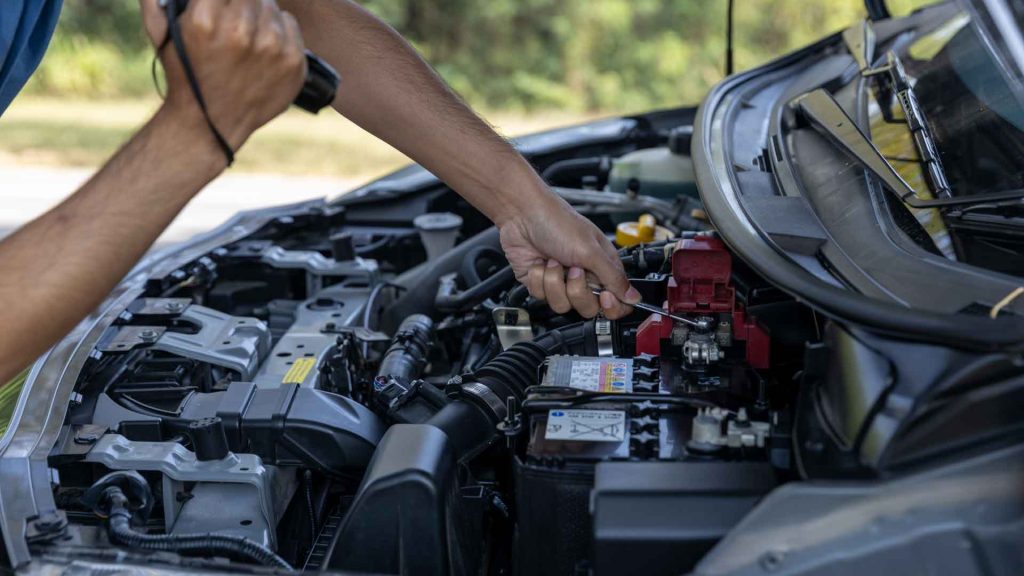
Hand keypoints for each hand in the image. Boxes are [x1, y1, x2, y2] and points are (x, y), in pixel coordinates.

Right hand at [140, 0, 306, 153]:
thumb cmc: (185, 74)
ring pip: (271, 6)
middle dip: (241, 3)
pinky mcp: (292, 61)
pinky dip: (279, 29)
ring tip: (248, 34)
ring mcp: (271, 48)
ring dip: (260, 14)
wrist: (211, 123)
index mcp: (206, 20)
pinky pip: (290, 23)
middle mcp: (240, 32)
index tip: (221, 5)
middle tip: (235, 18)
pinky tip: (265, 45)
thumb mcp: (160, 34)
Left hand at [498, 193, 641, 319]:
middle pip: (589, 308)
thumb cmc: (557, 222)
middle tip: (573, 271)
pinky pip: (541, 296)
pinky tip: (539, 262)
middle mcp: (583, 276)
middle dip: (577, 291)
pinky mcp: (540, 283)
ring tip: (553, 260)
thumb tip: (633, 297)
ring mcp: (561, 281)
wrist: (522, 214)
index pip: (616, 300)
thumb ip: (613, 277)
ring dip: (554, 282)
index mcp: (603, 267)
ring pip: (562, 305)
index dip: (611, 306)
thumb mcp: (591, 250)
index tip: (604, 297)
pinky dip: (538, 279)